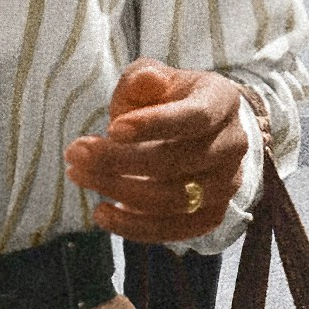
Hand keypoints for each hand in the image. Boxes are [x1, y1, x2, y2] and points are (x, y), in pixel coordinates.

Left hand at [64, 62, 253, 241]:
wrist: (193, 133)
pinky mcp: (212, 214)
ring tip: (80, 176)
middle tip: (76, 153)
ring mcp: (227, 183)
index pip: (194, 117)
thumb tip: (144, 80)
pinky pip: (175, 230)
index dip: (154, 125)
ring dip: (120, 191)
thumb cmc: (166, 101)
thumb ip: (143, 78)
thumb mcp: (152, 79)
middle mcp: (232, 144)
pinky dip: (135, 227)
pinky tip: (103, 212)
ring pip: (173, 199)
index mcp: (222, 101)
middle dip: (120, 160)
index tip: (112, 128)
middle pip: (177, 161)